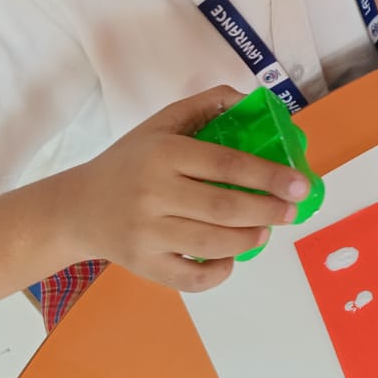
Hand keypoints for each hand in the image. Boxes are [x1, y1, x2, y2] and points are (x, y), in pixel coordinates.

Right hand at [59, 86, 310, 291]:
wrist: (77, 207)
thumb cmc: (130, 162)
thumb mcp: (161, 123)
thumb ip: (206, 105)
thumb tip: (252, 99)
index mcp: (164, 154)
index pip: (226, 164)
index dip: (268, 175)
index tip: (300, 183)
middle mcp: (153, 193)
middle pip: (223, 207)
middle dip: (268, 210)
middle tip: (291, 210)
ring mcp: (147, 233)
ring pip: (212, 243)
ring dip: (249, 239)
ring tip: (265, 230)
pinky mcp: (143, 265)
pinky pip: (190, 278)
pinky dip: (218, 272)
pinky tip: (231, 258)